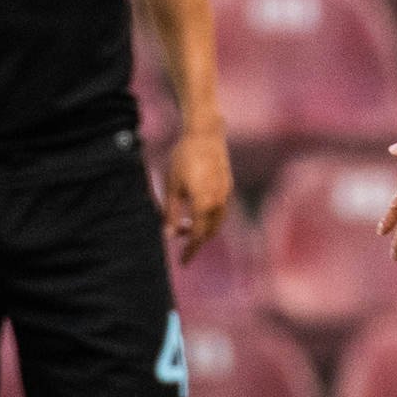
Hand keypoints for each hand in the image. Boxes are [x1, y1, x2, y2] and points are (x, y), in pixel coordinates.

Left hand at [162, 125, 230, 265]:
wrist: (205, 134)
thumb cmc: (183, 159)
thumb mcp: (172, 187)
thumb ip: (171, 214)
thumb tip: (169, 236)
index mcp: (205, 204)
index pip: (198, 236)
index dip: (190, 250)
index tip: (183, 262)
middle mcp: (219, 201)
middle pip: (211, 231)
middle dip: (197, 240)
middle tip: (182, 245)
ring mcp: (226, 192)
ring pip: (218, 220)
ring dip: (205, 228)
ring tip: (187, 226)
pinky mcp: (227, 184)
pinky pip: (221, 208)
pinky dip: (210, 216)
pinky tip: (197, 209)